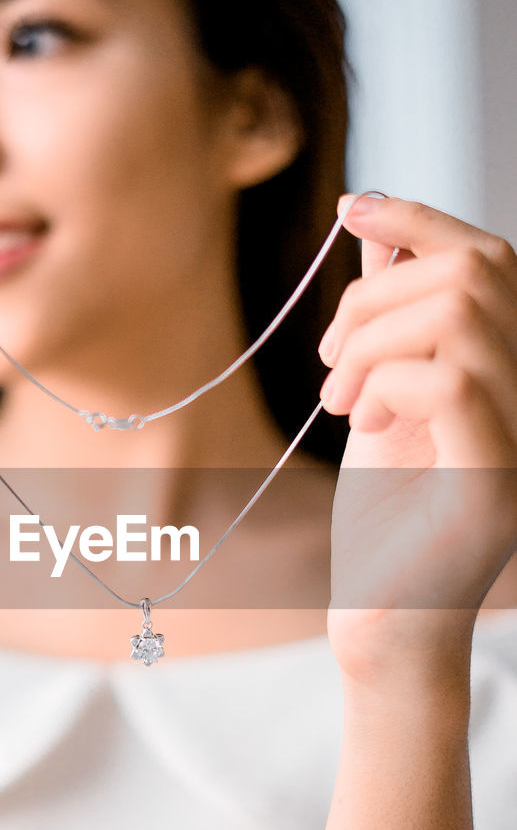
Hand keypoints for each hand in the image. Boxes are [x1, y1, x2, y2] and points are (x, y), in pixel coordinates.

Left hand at [319, 195, 516, 683]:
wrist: (382, 621)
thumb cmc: (384, 519)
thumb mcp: (380, 399)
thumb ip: (389, 324)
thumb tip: (376, 235)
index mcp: (513, 371)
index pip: (491, 259)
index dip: (422, 218)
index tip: (353, 208)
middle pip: (473, 272)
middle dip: (374, 297)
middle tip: (331, 360)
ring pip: (459, 315)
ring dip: (369, 342)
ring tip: (339, 396)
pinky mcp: (498, 484)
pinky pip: (451, 379)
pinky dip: (384, 382)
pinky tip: (360, 420)